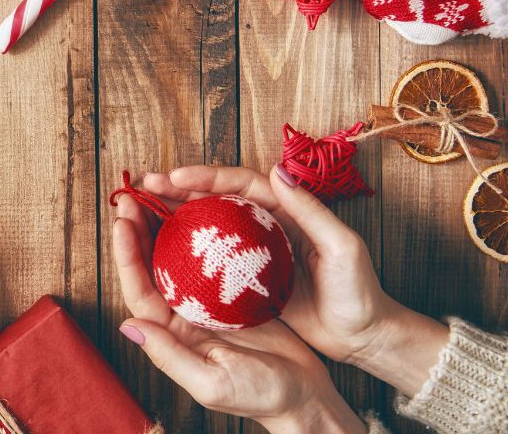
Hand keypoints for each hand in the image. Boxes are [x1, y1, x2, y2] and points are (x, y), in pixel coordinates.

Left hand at [111, 183, 364, 433]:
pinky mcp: (232, 294)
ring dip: (164, 226)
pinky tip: (199, 210)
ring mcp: (207, 303)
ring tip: (154, 194)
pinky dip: (201, 234)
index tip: (122, 222)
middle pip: (153, 266)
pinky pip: (210, 258)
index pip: (140, 290)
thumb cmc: (260, 395)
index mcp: (173, 334)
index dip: (128, 256)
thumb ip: (169, 355)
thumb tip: (128, 326)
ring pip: (178, 257)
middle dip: (138, 230)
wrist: (304, 397)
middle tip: (130, 194)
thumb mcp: (211, 382)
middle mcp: (184, 315)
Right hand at [146, 166, 448, 396]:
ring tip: (143, 210)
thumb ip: (310, 210)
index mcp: (286, 210)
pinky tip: (162, 252)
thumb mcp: (341, 247)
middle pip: (215, 199)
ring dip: (176, 216)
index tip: (175, 176)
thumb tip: (277, 171)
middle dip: (179, 189)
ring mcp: (255, 253)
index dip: (206, 176)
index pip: (239, 183)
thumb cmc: (359, 291)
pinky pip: (212, 259)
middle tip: (145, 185)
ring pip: (208, 226)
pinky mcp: (250, 280)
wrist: (365, 335)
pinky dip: (186, 251)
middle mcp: (266, 225)